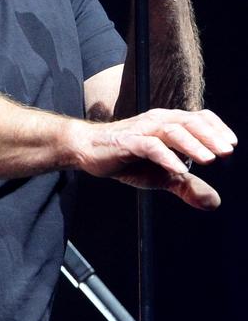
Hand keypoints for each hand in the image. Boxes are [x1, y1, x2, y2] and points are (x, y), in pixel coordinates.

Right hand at [70, 108, 236, 208]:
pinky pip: (150, 145)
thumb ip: (187, 186)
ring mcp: (143, 129)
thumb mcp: (161, 176)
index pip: (199, 118)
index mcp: (169, 123)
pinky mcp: (128, 141)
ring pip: (173, 130)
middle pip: (190, 122)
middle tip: (226, 152)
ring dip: (193, 144)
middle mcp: (158, 120)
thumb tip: (214, 202)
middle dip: (211, 137)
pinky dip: (166, 156)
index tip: (231, 145)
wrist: (88, 150)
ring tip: (209, 159)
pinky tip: (178, 168)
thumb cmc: (127, 158)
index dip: (217, 128)